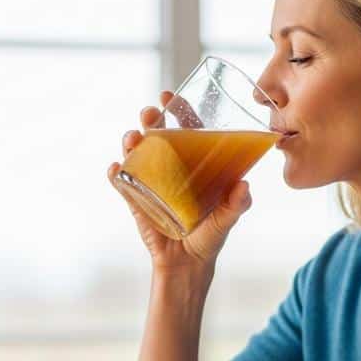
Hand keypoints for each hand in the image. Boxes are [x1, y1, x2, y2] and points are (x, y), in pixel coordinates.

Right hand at [108, 90, 252, 272]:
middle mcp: (171, 168)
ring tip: (132, 139)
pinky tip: (117, 168)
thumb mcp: (227, 219)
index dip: (178, 110)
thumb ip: (237, 204)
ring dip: (131, 141)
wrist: (187, 265)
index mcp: (194, 164)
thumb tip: (243, 186)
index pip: (186, 129)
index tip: (170, 95)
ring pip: (136, 153)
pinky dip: (117, 174)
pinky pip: (122, 183)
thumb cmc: (209, 236)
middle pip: (157, 135)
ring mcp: (151, 182)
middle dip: (150, 119)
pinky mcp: (136, 201)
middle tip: (149, 113)